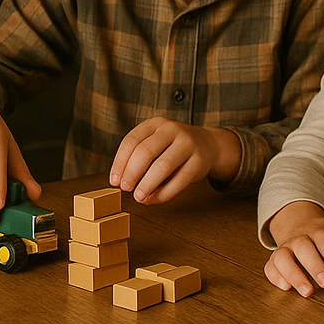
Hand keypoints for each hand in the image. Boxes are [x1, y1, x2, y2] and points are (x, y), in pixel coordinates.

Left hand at [110, 117, 240, 202]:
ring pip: (163, 166)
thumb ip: (138, 158)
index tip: (114, 181)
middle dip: (131, 174)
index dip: (119, 163)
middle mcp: (172, 129)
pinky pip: (180, 180)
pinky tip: (154, 199)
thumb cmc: (173, 148)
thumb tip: (121, 182)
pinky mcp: (199, 161)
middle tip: (125, 189)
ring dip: (147, 185)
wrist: (208, 145)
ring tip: (139, 197)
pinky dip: (164, 193)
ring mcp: (188, 144)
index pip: (131, 141)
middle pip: (145, 152)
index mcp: (156, 123)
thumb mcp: (155, 143)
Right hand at [265, 200, 323, 296]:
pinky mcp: (273, 260)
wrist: (298, 223)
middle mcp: (299, 238)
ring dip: (294, 275)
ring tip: (308, 292)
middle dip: (315, 266)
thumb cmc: (322, 237)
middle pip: (303, 248)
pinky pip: (270, 267)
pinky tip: (287, 288)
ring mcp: (284, 248)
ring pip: (283, 258)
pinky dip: (276, 278)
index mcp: (318, 231)